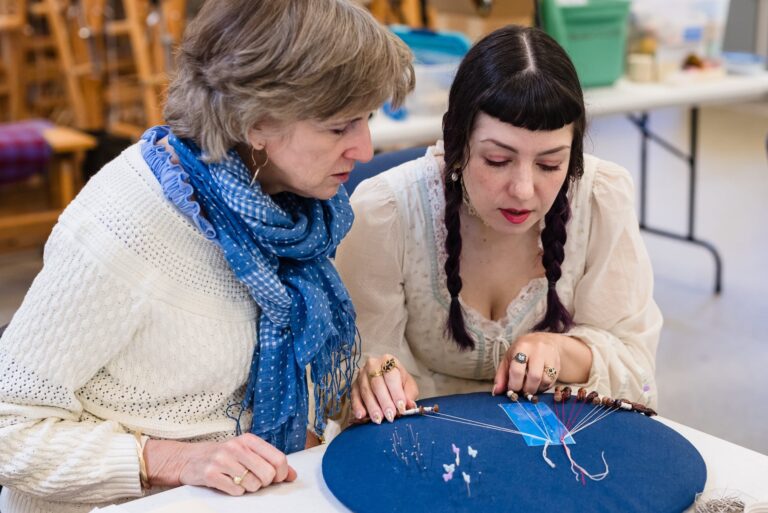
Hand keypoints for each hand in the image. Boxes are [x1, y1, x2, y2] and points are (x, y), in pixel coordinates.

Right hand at [145, 434, 296, 495]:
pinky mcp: (211, 474)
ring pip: (252, 484)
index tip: (278, 479)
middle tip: (256, 481)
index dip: (282, 473)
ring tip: (239, 480)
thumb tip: (293, 476)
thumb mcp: (247, 452)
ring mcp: (223, 460)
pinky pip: (236, 491)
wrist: (190, 459)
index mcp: (249, 440)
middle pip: (267, 474)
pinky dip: (236, 492)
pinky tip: (228, 484)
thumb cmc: (224, 456)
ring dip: (249, 488)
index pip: (278, 458)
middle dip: (265, 483)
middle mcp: (236, 447)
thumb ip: (270, 461)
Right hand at [350, 354, 418, 423]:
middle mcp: (372, 365)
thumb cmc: (398, 381)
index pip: (391, 376)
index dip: (396, 393)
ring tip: (378, 419)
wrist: (385, 377)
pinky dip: (357, 406)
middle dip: (384, 402)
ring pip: (365, 391)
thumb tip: (410, 406)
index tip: (401, 408)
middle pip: (377, 384)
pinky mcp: (354, 385)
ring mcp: (361, 374)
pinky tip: (361, 415)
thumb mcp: (408, 385)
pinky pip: (354, 396)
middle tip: (390, 416)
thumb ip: (409, 394)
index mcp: (388, 360)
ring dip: (372, 407)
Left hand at [492, 332, 563, 395]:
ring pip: (545, 380)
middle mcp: (538, 350)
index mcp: (522, 347)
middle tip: (522, 392)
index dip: (514, 385)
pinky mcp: (558, 363)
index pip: (517, 370)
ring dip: (536, 389)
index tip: (512, 391)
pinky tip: (538, 384)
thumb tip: (496, 392)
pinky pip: (552, 381)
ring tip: (530, 388)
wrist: (543, 340)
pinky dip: (544, 387)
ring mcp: (550, 356)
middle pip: (534, 377)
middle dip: (527, 389)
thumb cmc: (521, 352)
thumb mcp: (508, 359)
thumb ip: (501, 376)